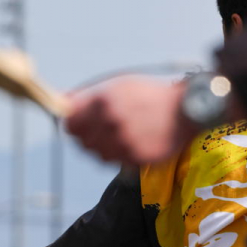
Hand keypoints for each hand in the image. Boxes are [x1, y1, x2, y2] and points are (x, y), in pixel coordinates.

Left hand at [65, 79, 192, 163]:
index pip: (69, 123)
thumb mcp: (118, 85)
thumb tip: (60, 101)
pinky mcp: (134, 157)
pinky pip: (113, 161)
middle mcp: (111, 121)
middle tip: (104, 129)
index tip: (78, 125)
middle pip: (80, 141)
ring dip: (103, 147)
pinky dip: (117, 154)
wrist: (186, 109)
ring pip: (95, 154)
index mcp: (103, 101)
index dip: (71, 124)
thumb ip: (87, 95)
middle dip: (88, 136)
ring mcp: (123, 141)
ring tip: (121, 134)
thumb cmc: (149, 94)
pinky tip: (131, 142)